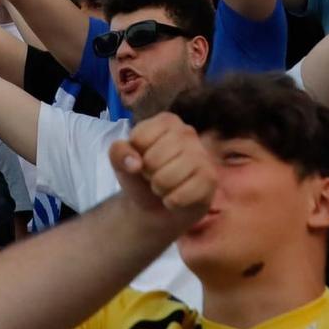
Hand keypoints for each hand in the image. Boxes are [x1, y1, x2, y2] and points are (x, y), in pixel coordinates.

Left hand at [106, 113, 216, 233]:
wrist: (156, 207)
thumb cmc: (140, 177)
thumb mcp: (121, 162)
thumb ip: (118, 153)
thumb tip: (135, 163)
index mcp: (166, 121)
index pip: (140, 138)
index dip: (134, 156)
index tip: (141, 160)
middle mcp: (188, 132)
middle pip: (153, 159)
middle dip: (147, 174)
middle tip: (154, 176)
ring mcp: (202, 155)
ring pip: (168, 177)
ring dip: (159, 189)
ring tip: (164, 186)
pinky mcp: (210, 179)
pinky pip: (183, 195)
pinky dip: (172, 202)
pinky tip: (176, 198)